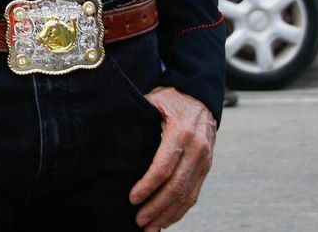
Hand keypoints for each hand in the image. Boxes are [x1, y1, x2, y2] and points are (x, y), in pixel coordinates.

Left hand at [129, 87, 215, 229]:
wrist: (202, 97)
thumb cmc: (172, 98)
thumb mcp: (154, 100)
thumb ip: (139, 114)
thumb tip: (111, 129)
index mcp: (182, 131)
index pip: (164, 166)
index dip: (148, 185)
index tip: (133, 198)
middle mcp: (197, 148)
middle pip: (177, 186)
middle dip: (157, 206)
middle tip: (139, 220)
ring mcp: (204, 160)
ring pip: (187, 195)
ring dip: (168, 214)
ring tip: (150, 227)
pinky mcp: (206, 168)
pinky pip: (194, 194)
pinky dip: (180, 210)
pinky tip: (166, 220)